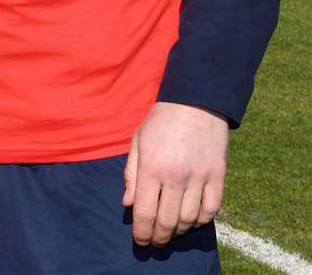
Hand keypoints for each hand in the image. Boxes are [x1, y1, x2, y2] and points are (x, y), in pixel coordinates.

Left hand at [123, 101, 227, 246]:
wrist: (195, 104)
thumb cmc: (160, 123)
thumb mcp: (137, 143)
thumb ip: (131, 175)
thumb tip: (128, 204)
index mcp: (152, 168)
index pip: (145, 212)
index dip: (141, 232)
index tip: (140, 240)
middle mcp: (176, 177)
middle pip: (167, 221)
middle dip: (159, 237)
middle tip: (155, 242)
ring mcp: (200, 178)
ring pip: (190, 219)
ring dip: (179, 231)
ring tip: (170, 232)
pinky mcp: (218, 177)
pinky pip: (212, 209)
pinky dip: (202, 220)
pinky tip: (192, 220)